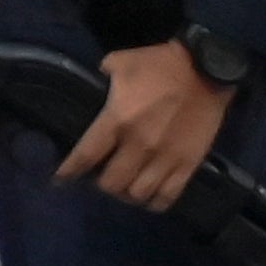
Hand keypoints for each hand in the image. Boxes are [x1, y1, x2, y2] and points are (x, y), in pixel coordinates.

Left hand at [58, 40, 233, 210]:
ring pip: (137, 195)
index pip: (85, 156)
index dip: (68, 172)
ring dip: (126, 195)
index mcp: (117, 120)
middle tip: (99, 178)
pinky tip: (147, 197)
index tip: (59, 180)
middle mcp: (139, 145)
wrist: (207, 69)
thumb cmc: (160, 64)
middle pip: (111, 184)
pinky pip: (167, 196)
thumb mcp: (120, 62)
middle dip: (100, 184)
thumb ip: (102, 77)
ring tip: (123, 187)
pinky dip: (154, 202)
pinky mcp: (188, 164)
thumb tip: (95, 84)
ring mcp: (165, 158)